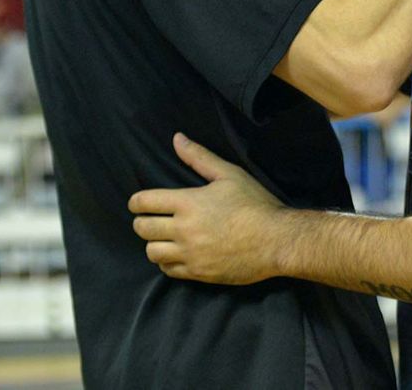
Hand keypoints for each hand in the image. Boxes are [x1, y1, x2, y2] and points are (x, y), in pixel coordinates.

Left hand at [128, 133, 285, 284]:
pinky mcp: (198, 272)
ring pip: (152, 251)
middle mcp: (183, 229)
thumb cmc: (254, 204)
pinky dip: (166, 261)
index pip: (145, 202)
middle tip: (149, 218)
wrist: (276, 240)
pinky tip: (176, 253)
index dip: (136, 201)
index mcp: (188, 202)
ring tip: (162, 237)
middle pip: (143, 228)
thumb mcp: (229, 174)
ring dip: (153, 243)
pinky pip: (168, 270)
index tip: (137, 202)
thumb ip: (199, 157)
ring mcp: (189, 253)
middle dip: (141, 221)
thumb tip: (177, 139)